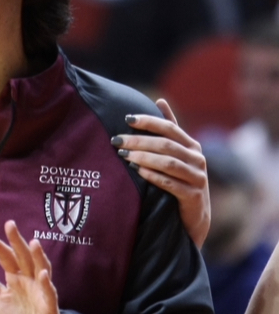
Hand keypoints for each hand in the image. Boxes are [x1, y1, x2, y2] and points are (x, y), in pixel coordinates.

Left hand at [0, 220, 62, 313]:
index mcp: (16, 277)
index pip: (6, 257)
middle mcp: (30, 279)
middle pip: (24, 257)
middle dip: (17, 241)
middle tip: (9, 224)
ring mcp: (41, 290)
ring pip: (41, 269)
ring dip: (37, 256)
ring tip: (33, 242)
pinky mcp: (50, 305)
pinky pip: (49, 292)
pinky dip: (46, 283)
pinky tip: (43, 274)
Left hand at [115, 98, 209, 247]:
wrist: (195, 214)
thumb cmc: (181, 179)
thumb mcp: (178, 152)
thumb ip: (170, 129)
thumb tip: (159, 99)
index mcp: (191, 145)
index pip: (169, 128)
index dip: (149, 121)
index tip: (127, 118)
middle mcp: (197, 158)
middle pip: (166, 145)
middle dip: (139, 141)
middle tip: (117, 140)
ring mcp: (197, 177)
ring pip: (168, 163)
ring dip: (144, 157)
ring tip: (123, 155)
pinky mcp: (193, 196)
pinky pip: (171, 184)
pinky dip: (153, 176)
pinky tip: (137, 171)